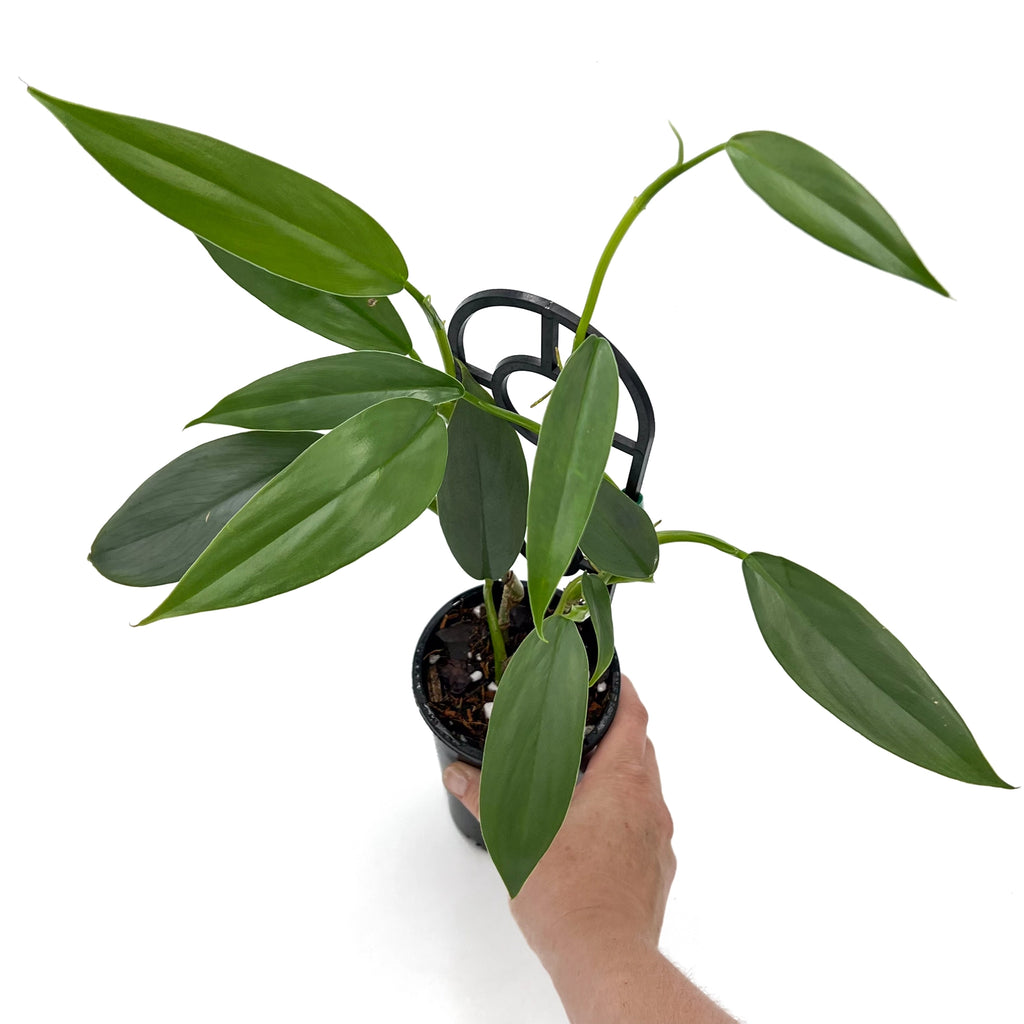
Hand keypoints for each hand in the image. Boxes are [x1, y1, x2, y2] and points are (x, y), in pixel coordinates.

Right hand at [443, 674, 675, 969]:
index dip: (625, 693)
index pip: (634, 719)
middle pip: (642, 751)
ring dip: (620, 777)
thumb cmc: (569, 896)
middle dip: (617, 733)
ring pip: (645, 790)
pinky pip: (644, 827)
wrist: (605, 958)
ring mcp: (658, 840)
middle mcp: (649, 805)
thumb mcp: (516, 835)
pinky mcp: (657, 870)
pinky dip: (623, 816)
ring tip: (583, 778)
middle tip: (586, 723)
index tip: (612, 679)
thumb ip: (485, 796)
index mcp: (622, 783)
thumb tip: (458, 774)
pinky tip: (593, 832)